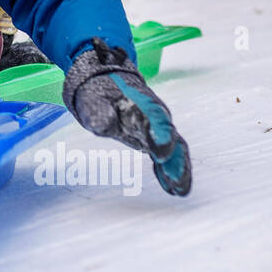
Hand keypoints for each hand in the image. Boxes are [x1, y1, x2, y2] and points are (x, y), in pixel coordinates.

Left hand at [63, 38, 191, 195]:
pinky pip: (166, 156)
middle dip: (174, 158)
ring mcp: (157, 128)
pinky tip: (173, 190)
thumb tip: (104, 124)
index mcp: (139, 103)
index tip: (162, 152)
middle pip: (170, 136)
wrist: (106, 81)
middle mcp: (154, 116)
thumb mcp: (92, 101)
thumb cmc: (97, 94)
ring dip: (178, 169)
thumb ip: (99, 113)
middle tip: (175, 179)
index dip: (160, 134)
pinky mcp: (154, 139)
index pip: (153, 117)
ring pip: (174, 149)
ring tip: (180, 191)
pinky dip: (168, 171)